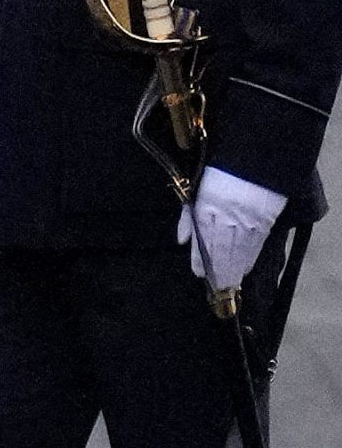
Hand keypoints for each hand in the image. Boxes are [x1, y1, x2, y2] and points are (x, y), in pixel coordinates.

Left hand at [179, 167, 287, 295]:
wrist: (256, 158)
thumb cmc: (220, 173)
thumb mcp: (197, 192)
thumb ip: (188, 217)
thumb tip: (181, 241)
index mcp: (206, 209)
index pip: (202, 241)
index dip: (201, 260)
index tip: (200, 275)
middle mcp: (226, 217)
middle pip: (221, 250)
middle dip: (219, 271)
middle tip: (217, 289)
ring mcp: (247, 220)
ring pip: (239, 251)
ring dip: (233, 270)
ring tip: (230, 284)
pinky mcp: (265, 220)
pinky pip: (256, 244)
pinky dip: (249, 258)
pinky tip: (244, 268)